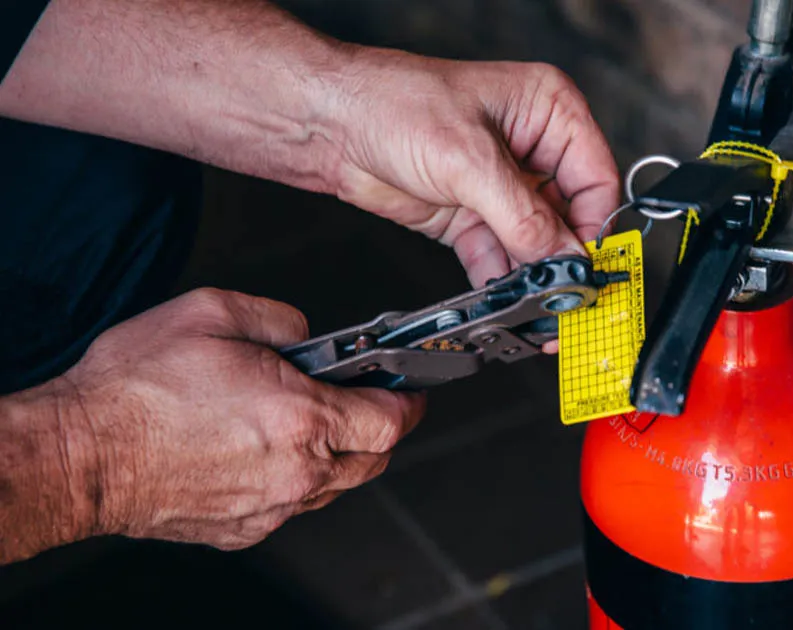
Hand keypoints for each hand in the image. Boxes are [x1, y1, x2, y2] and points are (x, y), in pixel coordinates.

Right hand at [59, 288, 423, 549]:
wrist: (79, 456)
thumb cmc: (134, 389)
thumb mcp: (212, 313)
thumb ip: (279, 319)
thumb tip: (307, 334)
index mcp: (301, 417)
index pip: (391, 421)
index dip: (408, 402)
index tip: (409, 390)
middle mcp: (295, 471)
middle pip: (373, 461)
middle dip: (379, 430)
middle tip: (366, 402)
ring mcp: (270, 506)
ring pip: (334, 487)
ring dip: (338, 456)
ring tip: (308, 421)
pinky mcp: (242, 529)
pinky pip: (292, 506)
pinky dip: (295, 480)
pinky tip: (267, 452)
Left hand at [326, 50, 620, 287]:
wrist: (328, 125)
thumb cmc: (391, 103)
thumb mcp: (469, 160)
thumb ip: (523, 217)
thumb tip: (564, 259)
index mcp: (548, 111)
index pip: (596, 179)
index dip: (594, 226)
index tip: (587, 268)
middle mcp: (532, 147)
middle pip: (569, 217)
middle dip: (562, 259)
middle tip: (563, 297)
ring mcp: (500, 184)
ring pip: (534, 243)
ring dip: (531, 276)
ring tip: (533, 306)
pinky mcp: (471, 214)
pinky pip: (498, 256)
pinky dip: (499, 280)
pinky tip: (500, 299)